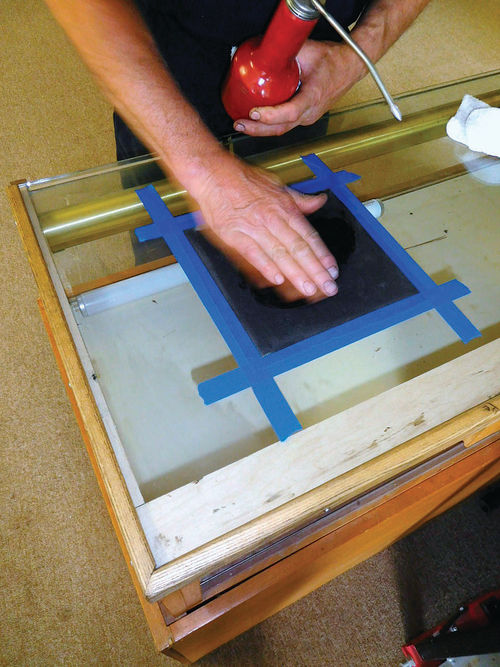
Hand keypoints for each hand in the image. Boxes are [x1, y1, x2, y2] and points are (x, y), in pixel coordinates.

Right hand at [194, 155, 338, 299]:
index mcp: (284, 208)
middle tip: (327, 287)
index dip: (322, 255)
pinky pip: (253, 253)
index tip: (331, 270)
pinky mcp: (234, 236)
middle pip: (298, 249)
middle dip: (315, 271)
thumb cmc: (242, 179)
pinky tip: (277, 279)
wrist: (212, 173)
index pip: (308, 236)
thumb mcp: (277, 185)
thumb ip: (299, 199)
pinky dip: (265, 266)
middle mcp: (272, 219)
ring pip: (279, 254)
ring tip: (309, 288)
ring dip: (295, 273)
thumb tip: (320, 201)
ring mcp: (253, 228)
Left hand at [233, 40, 362, 136]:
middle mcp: (310, 112)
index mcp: (313, 97)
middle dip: (257, 129)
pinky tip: (256, 121)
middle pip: (281, 128)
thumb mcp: (308, 51)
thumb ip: (285, 54)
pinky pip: (285, 125)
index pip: (290, 113)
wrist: (350, 67)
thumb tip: (262, 54)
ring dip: (261, 130)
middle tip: (239, 124)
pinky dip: (269, 124)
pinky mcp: (305, 118)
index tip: (254, 113)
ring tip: (242, 125)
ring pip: (282, 129)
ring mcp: (308, 118)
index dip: (270, 116)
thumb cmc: (333, 60)